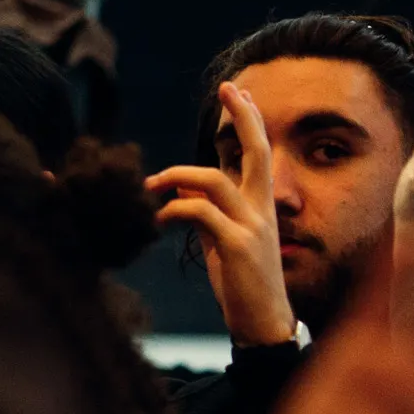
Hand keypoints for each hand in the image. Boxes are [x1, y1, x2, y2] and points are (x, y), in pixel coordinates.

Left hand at [149, 84, 294, 347]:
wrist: (262, 326)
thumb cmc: (242, 285)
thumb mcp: (222, 242)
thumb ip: (206, 213)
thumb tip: (182, 189)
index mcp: (261, 207)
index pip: (259, 154)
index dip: (249, 121)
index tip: (238, 91)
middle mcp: (264, 211)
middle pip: (259, 152)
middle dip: (245, 118)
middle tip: (230, 87)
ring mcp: (254, 227)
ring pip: (215, 181)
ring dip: (176, 176)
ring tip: (149, 185)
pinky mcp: (239, 246)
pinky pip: (200, 213)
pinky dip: (173, 209)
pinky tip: (156, 218)